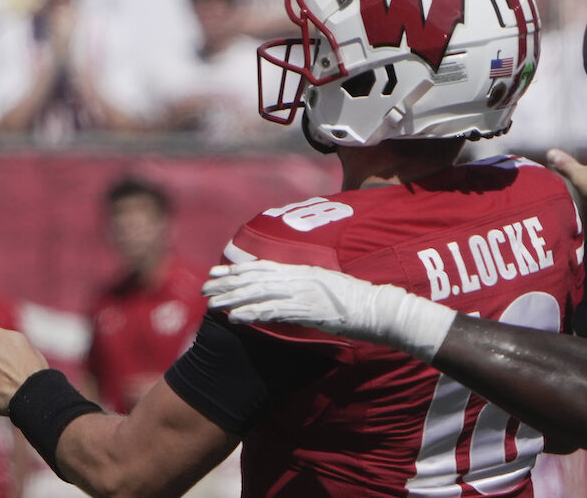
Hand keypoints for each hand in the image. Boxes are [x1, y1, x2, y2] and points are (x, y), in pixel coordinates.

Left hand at [204, 261, 455, 360]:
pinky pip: (273, 312)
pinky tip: (234, 318)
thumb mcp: (330, 288)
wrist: (380, 309)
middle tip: (206, 286)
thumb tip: (291, 292)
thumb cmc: (359, 302)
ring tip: (212, 304)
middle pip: (257, 277)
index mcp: (305, 270)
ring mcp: (303, 293)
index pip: (265, 267)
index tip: (218, 272)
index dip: (239, 269)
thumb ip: (309, 286)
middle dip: (229, 282)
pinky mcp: (307, 310)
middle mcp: (301, 277)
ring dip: (233, 299)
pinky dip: (251, 314)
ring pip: (260, 293)